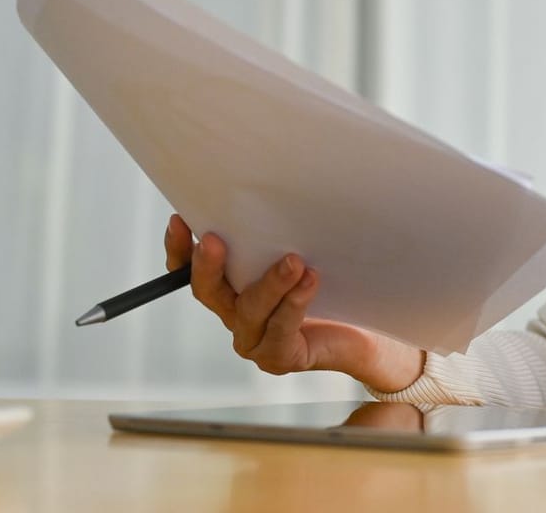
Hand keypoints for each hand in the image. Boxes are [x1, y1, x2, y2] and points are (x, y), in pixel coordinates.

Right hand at [164, 214, 424, 390]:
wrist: (365, 332)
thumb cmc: (331, 285)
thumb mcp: (300, 250)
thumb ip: (280, 232)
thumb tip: (276, 190)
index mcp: (230, 287)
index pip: (190, 271)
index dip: (180, 249)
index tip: (180, 219)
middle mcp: (235, 314)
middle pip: (208, 292)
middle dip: (208, 265)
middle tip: (214, 239)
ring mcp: (254, 339)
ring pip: (250, 310)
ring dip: (269, 283)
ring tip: (293, 260)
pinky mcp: (280, 356)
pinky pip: (281, 329)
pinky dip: (294, 303)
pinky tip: (310, 281)